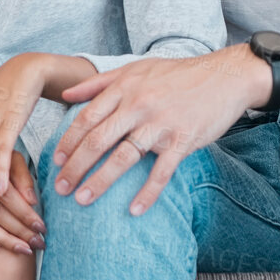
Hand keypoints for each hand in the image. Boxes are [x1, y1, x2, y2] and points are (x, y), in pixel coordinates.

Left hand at [52, 47, 266, 214]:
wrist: (224, 76)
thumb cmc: (178, 74)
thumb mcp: (136, 69)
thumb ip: (99, 82)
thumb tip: (65, 94)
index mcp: (125, 87)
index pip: (88, 117)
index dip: (68, 141)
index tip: (55, 162)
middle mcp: (139, 105)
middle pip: (99, 139)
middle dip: (76, 166)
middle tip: (60, 188)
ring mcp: (161, 123)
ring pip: (124, 157)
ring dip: (100, 181)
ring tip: (83, 200)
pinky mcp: (183, 139)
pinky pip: (162, 172)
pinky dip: (147, 193)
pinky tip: (134, 210)